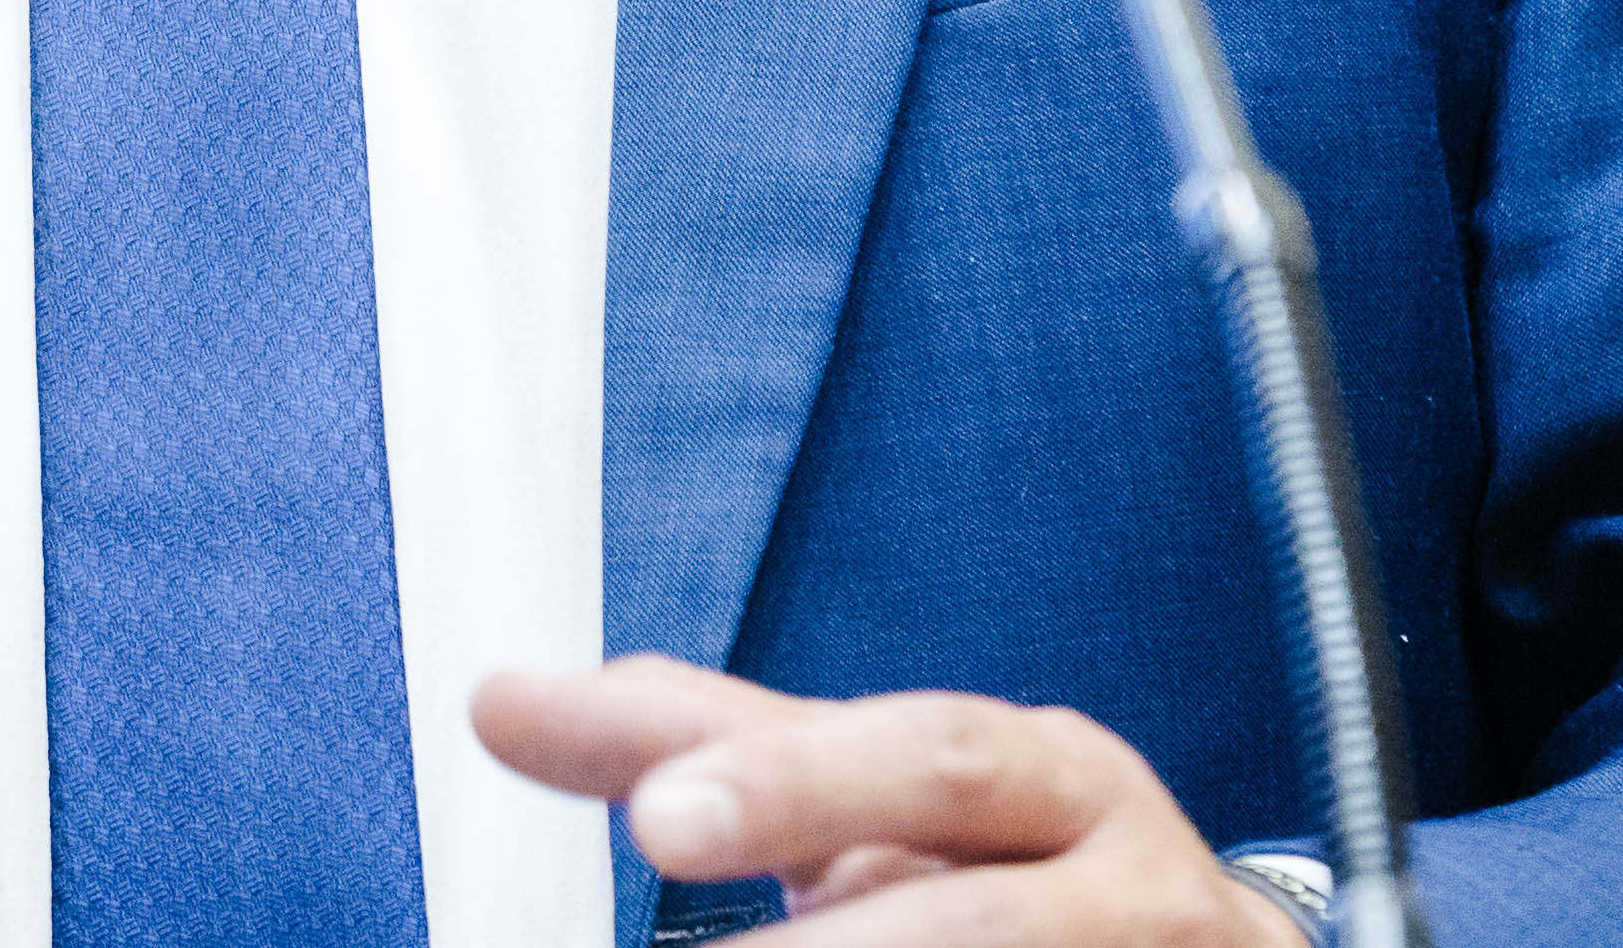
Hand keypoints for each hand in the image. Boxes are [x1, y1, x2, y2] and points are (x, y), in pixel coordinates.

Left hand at [479, 656, 1285, 940]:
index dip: (788, 781)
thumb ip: (716, 749)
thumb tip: (499, 699)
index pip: (918, 759)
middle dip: (845, 938)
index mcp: (1053, 778)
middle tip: (676, 852)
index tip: (655, 818)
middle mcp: (1124, 884)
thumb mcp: (890, 797)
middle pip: (976, 915)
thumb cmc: (1023, 878)